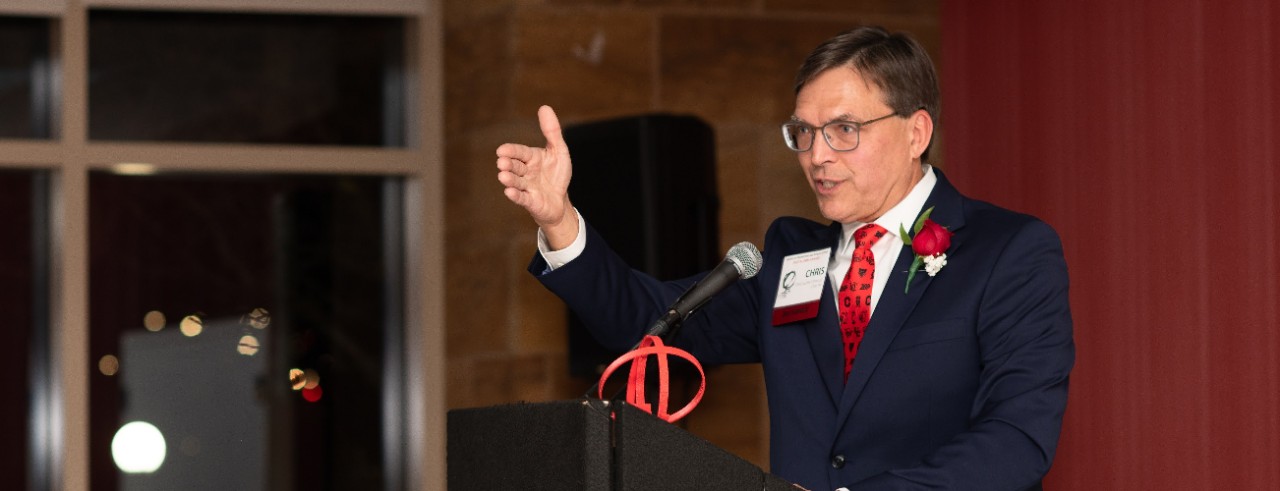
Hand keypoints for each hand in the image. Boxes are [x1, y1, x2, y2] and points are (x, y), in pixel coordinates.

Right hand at [496, 105, 577, 248]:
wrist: (560, 201)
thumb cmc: (557, 174)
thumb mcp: (559, 151)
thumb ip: (552, 131)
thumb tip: (544, 107)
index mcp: (531, 158)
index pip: (520, 152)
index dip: (512, 151)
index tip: (502, 150)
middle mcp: (526, 172)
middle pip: (515, 167)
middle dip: (508, 165)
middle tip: (502, 163)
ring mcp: (527, 187)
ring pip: (516, 182)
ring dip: (509, 180)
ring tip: (503, 176)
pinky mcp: (530, 202)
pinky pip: (522, 198)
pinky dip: (515, 195)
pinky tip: (509, 192)